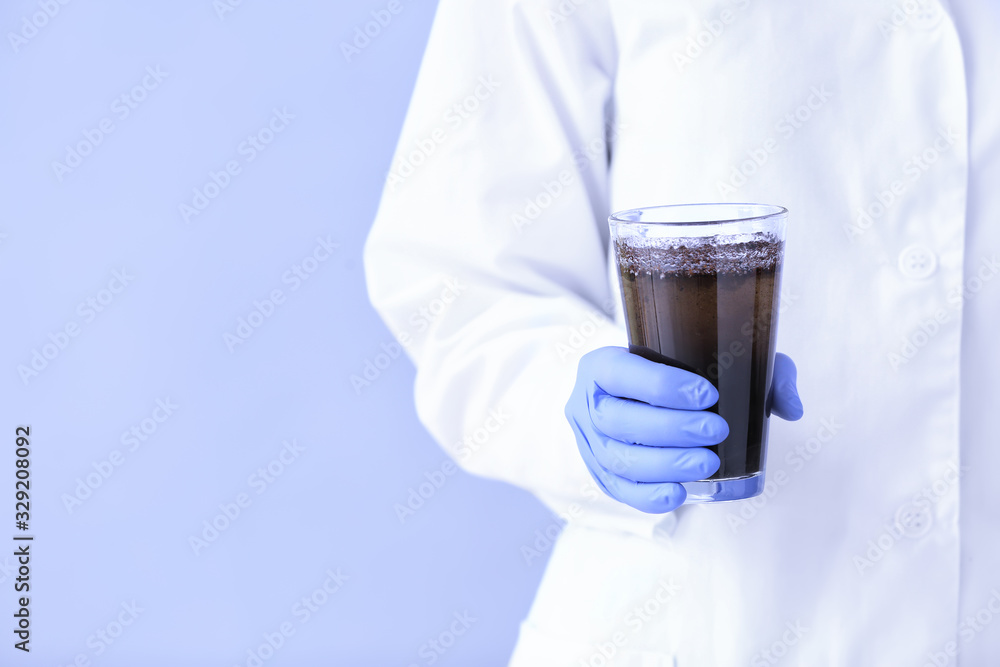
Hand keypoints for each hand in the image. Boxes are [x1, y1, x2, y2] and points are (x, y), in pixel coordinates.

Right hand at [566, 347, 802, 513]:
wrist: (637, 393)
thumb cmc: (676, 372)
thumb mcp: (715, 358)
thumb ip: (758, 370)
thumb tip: (790, 406)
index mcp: (600, 365)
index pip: (620, 374)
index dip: (660, 386)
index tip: (708, 394)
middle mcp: (585, 402)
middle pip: (618, 420)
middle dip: (669, 428)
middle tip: (715, 430)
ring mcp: (588, 442)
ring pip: (617, 458)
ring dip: (663, 464)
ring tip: (708, 463)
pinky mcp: (599, 472)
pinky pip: (618, 490)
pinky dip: (647, 496)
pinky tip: (679, 494)